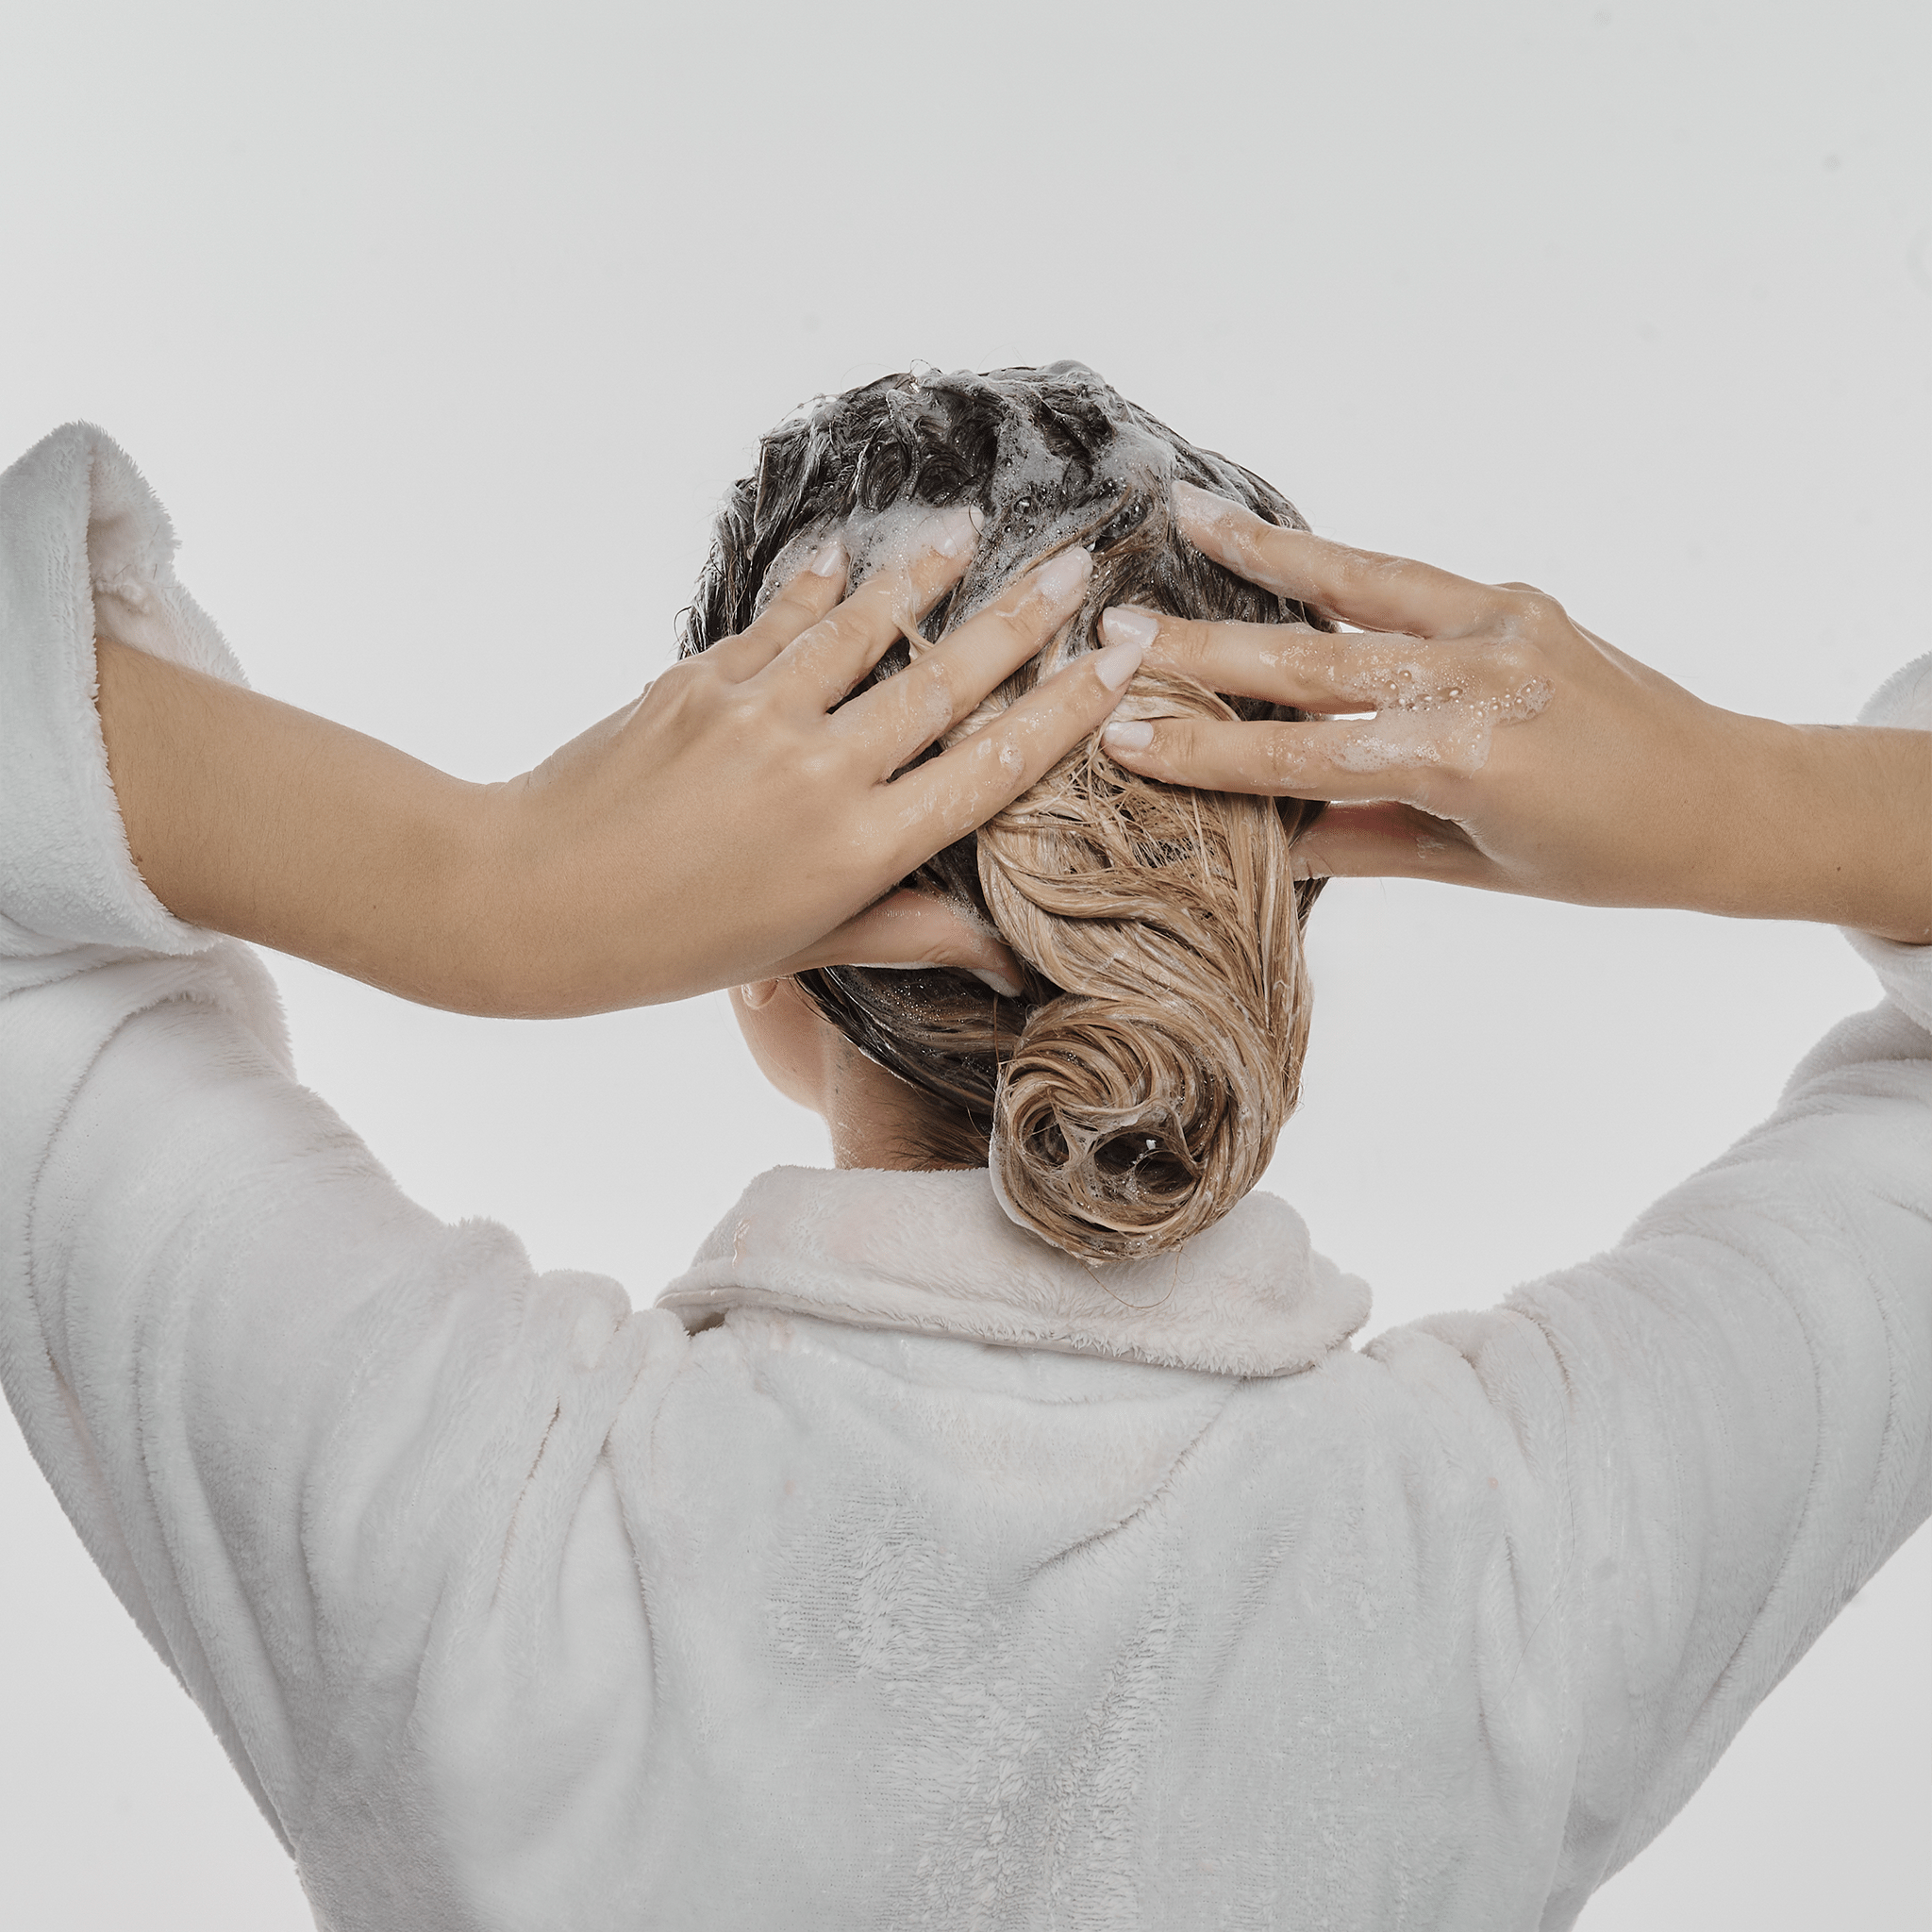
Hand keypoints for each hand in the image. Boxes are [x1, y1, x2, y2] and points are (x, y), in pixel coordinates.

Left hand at [492, 513, 1147, 1009]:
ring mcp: (760, 716)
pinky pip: (779, 621)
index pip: (993, 766)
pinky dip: (816, 585)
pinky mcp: (701, 680)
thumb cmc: (674, 945)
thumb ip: (907, 931)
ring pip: (866, 628)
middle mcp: (823, 771)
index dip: (1066, 709)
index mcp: (861, 848)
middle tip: (1078, 564)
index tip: (1119, 660)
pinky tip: (845, 552)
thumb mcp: (805, 949)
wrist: (533, 900)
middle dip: (1023, 618)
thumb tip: (1002, 956)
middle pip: (947, 679)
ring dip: (925, 575)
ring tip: (971, 529)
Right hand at [1096, 483, 1930, 941]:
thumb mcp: (1473, 867)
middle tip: (1115, 633)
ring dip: (1264, 555)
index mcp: (1470, 758)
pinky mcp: (1517, 599)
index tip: (1122, 738)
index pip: (1305, 755)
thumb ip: (1363, 839)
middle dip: (1204, 651)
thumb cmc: (1607, 858)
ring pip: (1356, 585)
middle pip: (1312, 661)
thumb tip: (1266, 831)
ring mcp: (1503, 624)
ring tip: (1185, 519)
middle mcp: (1483, 676)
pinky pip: (1405, 579)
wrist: (1731, 799)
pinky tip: (1279, 548)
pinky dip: (1336, 562)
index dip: (1206, 753)